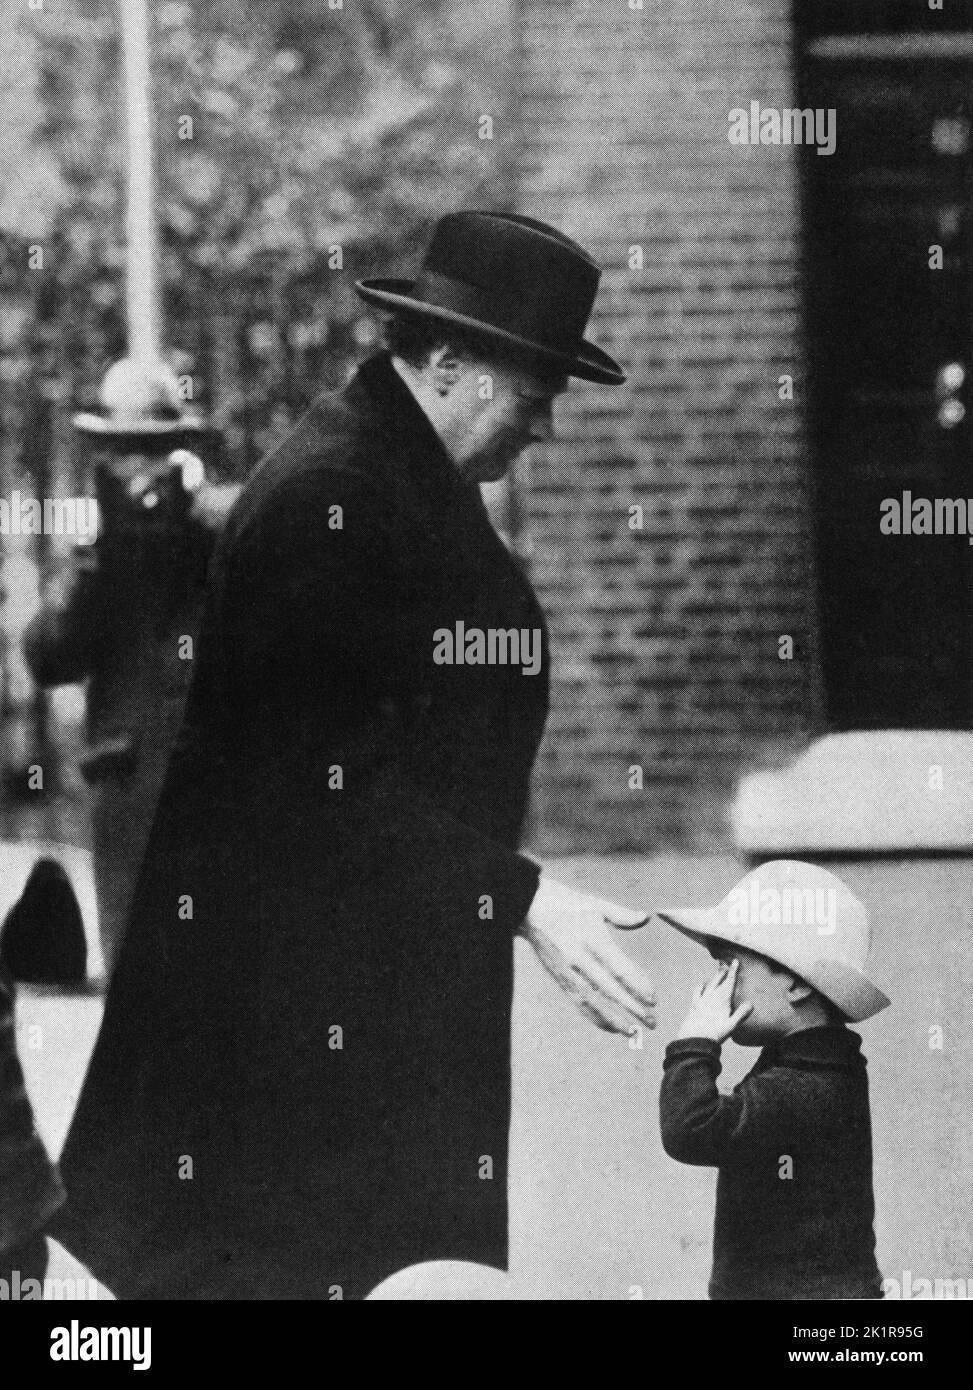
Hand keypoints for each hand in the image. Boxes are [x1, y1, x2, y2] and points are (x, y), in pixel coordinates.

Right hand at [520, 877, 656, 1033]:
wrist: (528, 909)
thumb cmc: (564, 903)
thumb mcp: (594, 904)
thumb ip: (621, 914)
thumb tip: (645, 918)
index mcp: (592, 940)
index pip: (620, 970)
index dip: (638, 987)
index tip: (653, 999)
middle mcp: (580, 960)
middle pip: (611, 991)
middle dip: (633, 1009)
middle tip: (652, 1022)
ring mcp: (569, 972)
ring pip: (594, 1003)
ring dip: (615, 1020)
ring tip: (633, 1032)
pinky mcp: (560, 978)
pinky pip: (579, 1003)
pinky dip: (595, 1017)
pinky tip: (609, 1026)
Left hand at [675, 959, 752, 1042]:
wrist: (693, 1039)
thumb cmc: (714, 1034)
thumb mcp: (731, 1026)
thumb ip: (741, 1014)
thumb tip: (751, 1003)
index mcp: (722, 999)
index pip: (730, 982)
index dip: (733, 971)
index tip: (735, 961)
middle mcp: (712, 996)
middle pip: (719, 980)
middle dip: (724, 971)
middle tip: (727, 964)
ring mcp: (702, 999)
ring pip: (710, 984)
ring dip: (715, 977)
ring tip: (719, 972)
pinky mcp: (694, 1005)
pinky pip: (698, 991)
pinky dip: (701, 986)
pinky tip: (702, 984)